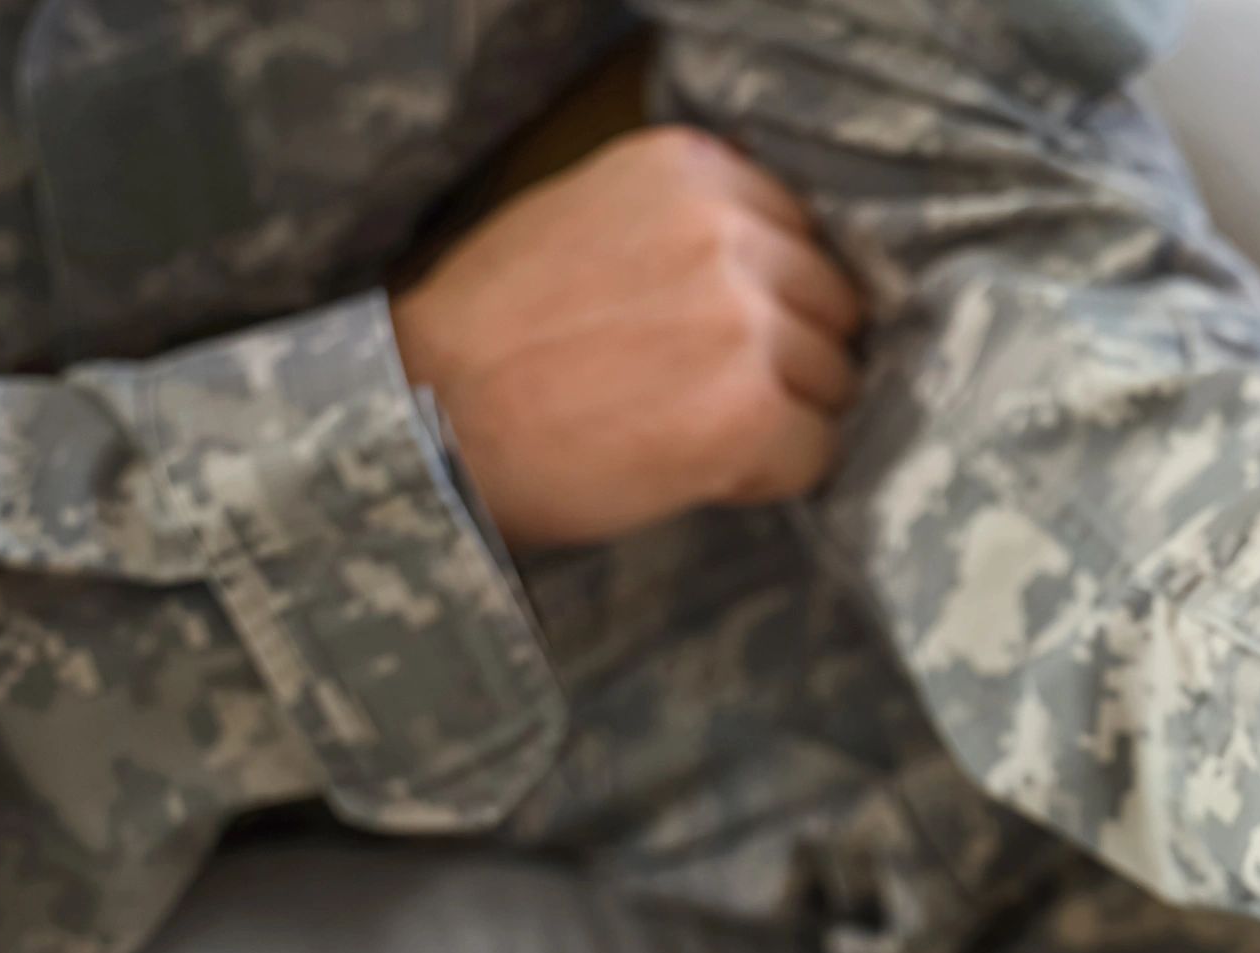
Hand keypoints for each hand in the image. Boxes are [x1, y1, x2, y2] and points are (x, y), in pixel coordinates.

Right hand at [392, 125, 861, 550]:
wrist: (427, 418)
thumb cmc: (494, 331)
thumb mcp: (589, 215)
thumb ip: (689, 219)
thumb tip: (786, 261)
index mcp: (692, 168)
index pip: (802, 235)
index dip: (770, 297)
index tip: (712, 333)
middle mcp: (728, 230)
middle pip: (832, 305)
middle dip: (788, 356)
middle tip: (702, 391)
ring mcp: (745, 320)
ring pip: (833, 380)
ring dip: (781, 417)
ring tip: (685, 430)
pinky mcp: (752, 411)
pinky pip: (818, 451)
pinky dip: (771, 476)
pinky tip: (697, 472)